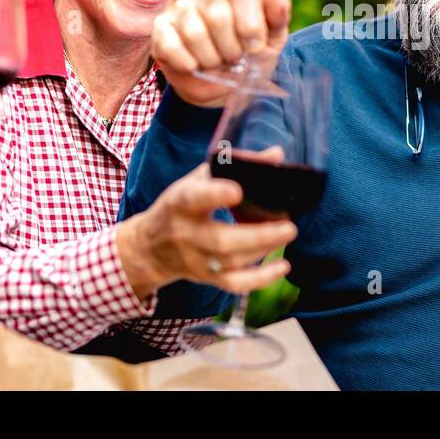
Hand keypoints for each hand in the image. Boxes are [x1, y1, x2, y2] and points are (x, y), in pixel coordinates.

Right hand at [116, 163, 296, 298]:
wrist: (151, 247)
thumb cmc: (180, 206)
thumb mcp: (196, 180)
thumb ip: (234, 166)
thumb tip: (277, 154)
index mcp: (180, 203)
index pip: (193, 198)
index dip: (215, 195)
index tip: (237, 191)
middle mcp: (186, 234)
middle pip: (221, 240)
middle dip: (258, 235)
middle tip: (289, 226)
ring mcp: (196, 259)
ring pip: (232, 261)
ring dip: (264, 248)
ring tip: (286, 232)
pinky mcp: (207, 277)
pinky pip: (234, 284)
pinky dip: (261, 279)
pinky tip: (283, 267)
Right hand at [151, 0, 292, 108]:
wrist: (220, 86)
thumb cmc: (248, 58)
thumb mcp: (271, 42)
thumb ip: (277, 21)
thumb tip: (280, 2)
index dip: (251, 27)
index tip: (255, 47)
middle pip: (217, 15)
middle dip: (230, 48)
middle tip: (234, 59)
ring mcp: (181, 8)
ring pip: (194, 32)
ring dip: (210, 59)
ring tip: (216, 63)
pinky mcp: (162, 28)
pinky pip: (171, 45)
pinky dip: (187, 63)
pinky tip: (195, 66)